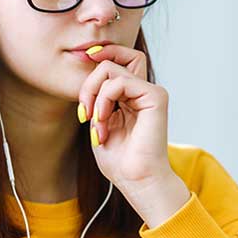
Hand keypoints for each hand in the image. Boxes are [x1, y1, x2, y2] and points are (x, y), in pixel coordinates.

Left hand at [78, 45, 188, 226]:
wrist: (136, 180)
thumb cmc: (119, 160)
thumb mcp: (98, 123)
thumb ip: (96, 99)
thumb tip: (87, 71)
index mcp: (130, 96)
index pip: (116, 61)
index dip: (99, 57)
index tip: (82, 69)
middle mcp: (142, 91)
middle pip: (112, 60)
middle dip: (89, 82)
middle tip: (84, 110)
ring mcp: (150, 92)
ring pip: (111, 69)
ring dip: (94, 96)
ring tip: (95, 122)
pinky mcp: (156, 96)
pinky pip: (120, 81)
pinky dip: (104, 99)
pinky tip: (103, 121)